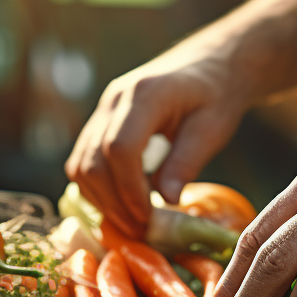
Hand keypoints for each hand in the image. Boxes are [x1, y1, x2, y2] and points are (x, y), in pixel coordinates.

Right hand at [65, 47, 249, 238]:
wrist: (207, 66)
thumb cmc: (215, 95)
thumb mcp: (212, 129)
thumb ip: (187, 162)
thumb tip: (166, 201)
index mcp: (145, 95)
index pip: (120, 148)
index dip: (129, 190)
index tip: (148, 217)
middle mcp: (114, 100)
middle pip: (93, 161)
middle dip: (113, 203)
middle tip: (141, 230)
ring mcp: (102, 111)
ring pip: (81, 165)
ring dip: (102, 200)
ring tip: (133, 222)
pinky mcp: (99, 123)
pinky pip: (84, 162)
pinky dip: (98, 189)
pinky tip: (124, 204)